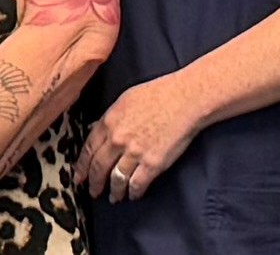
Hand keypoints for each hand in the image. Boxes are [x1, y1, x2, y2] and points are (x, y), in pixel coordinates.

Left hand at [75, 73, 201, 201]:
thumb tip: (101, 129)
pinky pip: (137, 184)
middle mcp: (118, 140)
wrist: (189, 98)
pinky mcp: (153, 163)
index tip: (79, 177)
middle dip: (94, 183)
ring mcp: (135, 153)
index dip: (81, 167)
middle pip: (99, 168)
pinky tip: (134, 194)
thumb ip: (111, 117)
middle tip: (93, 191)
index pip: (88, 150)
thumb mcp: (128, 99)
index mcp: (109, 122)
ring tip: (114, 197)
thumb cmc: (163, 93)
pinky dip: (134, 192)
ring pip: (116, 179)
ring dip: (114, 191)